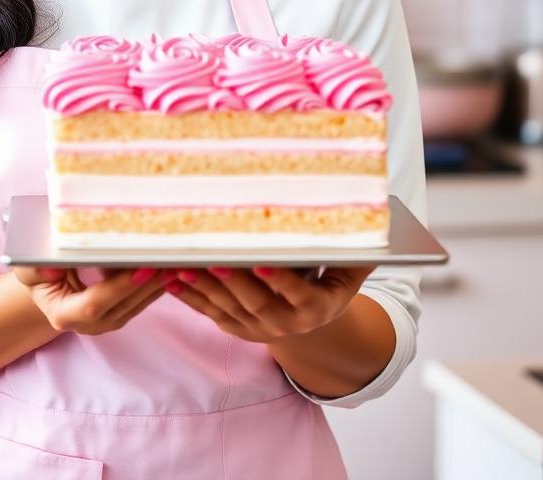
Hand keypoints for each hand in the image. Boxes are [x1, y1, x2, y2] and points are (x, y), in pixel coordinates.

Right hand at [13, 265, 173, 334]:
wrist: (47, 288)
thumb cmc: (37, 276)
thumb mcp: (28, 270)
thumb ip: (35, 269)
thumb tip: (51, 268)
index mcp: (63, 315)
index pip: (96, 302)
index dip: (120, 286)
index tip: (143, 268)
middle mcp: (88, 325)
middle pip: (124, 304)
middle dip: (148, 282)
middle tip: (170, 259)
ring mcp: (107, 322)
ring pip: (138, 303)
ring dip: (159, 283)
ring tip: (178, 260)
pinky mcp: (120, 315)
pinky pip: (142, 301)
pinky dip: (157, 284)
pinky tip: (172, 266)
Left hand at [165, 264, 376, 342]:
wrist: (311, 324)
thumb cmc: (329, 282)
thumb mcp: (348, 271)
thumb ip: (356, 251)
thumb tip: (374, 214)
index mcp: (315, 308)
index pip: (298, 294)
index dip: (281, 281)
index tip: (264, 263)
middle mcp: (286, 323)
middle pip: (256, 302)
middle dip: (233, 280)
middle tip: (213, 258)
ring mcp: (257, 328)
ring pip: (227, 308)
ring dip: (203, 287)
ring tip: (182, 266)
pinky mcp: (234, 327)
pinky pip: (208, 312)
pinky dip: (187, 296)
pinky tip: (168, 279)